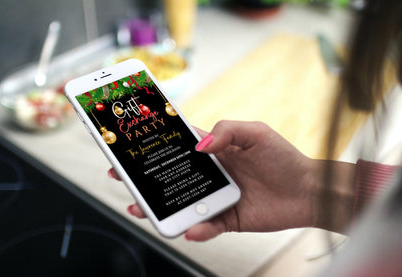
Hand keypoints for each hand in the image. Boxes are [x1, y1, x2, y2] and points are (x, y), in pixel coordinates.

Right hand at [109, 120, 318, 240]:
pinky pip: (207, 226)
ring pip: (182, 204)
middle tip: (122, 178)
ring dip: (161, 207)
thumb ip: (226, 131)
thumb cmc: (284, 158)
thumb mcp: (256, 133)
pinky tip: (191, 229)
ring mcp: (217, 197)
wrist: (308, 190)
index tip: (131, 145)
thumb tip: (199, 146)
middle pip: (171, 177)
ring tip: (142, 208)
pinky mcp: (227, 219)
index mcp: (215, 151)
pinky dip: (198, 229)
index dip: (155, 145)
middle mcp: (211, 174)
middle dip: (145, 178)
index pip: (178, 146)